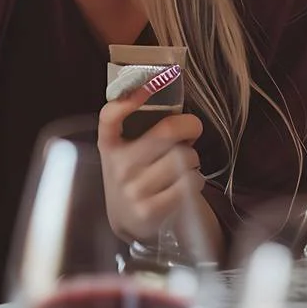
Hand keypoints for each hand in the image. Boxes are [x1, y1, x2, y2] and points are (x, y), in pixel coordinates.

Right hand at [97, 83, 204, 241]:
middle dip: (189, 126)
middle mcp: (119, 166)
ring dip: (194, 159)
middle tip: (193, 130)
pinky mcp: (151, 210)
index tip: (147, 86)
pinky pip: (190, 182)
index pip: (109, 117)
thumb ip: (142, 130)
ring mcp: (134, 190)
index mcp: (109, 146)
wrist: (129, 221)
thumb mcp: (126, 152)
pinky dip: (197, 180)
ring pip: (185, 157)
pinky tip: (187, 183)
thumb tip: (181, 112)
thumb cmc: (135, 177)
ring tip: (185, 166)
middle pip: (167, 131)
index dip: (127, 100)